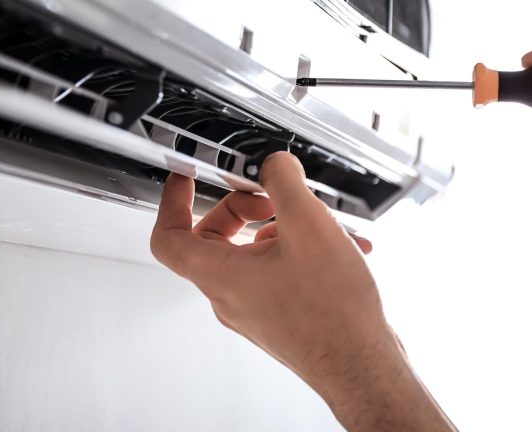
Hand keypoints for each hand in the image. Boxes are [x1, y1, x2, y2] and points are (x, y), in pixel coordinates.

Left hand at [151, 152, 453, 430]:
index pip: (168, 237)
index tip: (185, 178)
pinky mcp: (279, 316)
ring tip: (319, 224)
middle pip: (214, 239)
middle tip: (270, 196)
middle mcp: (230, 296)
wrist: (363, 366)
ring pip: (252, 254)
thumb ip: (283, 181)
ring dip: (281, 228)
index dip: (172, 201)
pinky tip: (339, 247)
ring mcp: (254, 309)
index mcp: (220, 275)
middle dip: (242, 208)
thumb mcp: (308, 225)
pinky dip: (300, 251)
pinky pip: (276, 272)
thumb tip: (274, 165)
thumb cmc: (333, 313)